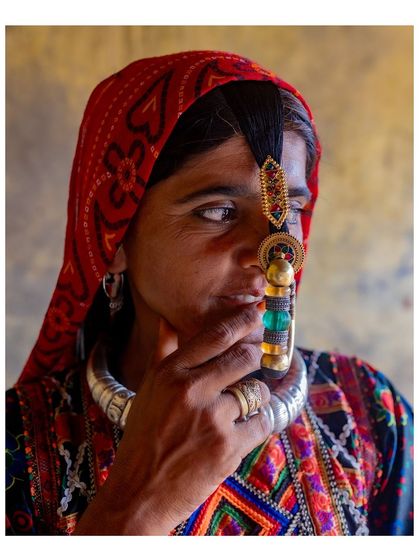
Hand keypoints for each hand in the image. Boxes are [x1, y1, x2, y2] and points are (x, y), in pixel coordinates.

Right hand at [74, 304, 270, 534]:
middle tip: (259, 359)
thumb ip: (162, 352)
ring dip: (256, 397)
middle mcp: (190, 390)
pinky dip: (257, 425)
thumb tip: (166, 320)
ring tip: (241, 407)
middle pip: (244, 358)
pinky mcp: (228, 447)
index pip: (215, 336)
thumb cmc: (143, 437)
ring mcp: (211, 419)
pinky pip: (261, 423)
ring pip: (257, 392)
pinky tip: (242, 430)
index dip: (241, 321)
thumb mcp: (147, 389)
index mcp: (170, 373)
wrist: (139, 492)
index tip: (257, 314)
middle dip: (257, 357)